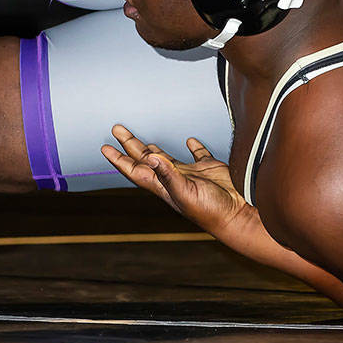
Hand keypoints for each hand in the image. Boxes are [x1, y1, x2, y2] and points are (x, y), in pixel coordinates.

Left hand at [101, 124, 249, 240]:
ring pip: (167, 157)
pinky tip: (190, 141)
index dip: (119, 159)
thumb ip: (168, 174)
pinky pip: (198, 154)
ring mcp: (191, 173)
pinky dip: (194, 147)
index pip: (135, 169)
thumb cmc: (210, 210)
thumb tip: (150, 157)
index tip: (105, 148)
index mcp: (164, 185)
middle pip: (145, 159)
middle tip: (118, 129)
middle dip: (130, 145)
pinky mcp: (209, 168)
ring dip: (154, 148)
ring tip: (144, 139)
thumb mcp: (185, 192)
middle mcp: (173, 178)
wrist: (236, 214)